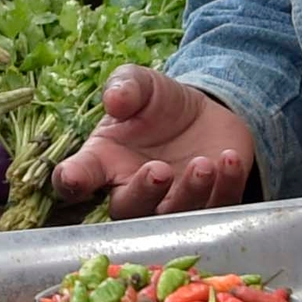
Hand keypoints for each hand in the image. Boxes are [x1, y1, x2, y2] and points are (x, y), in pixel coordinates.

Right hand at [49, 67, 254, 216]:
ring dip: (189, 194)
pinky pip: (217, 207)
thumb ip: (126, 86)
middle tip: (159, 170)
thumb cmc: (159, 104)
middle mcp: (131, 191)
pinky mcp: (210, 204)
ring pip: (175, 216)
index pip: (76, 179)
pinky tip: (228, 159)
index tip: (74, 178)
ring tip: (203, 163)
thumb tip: (114, 99)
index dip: (72, 182)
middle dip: (144, 193)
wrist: (205, 112)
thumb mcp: (142, 84)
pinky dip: (225, 187)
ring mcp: (171, 203)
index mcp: (102, 164)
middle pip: (129, 210)